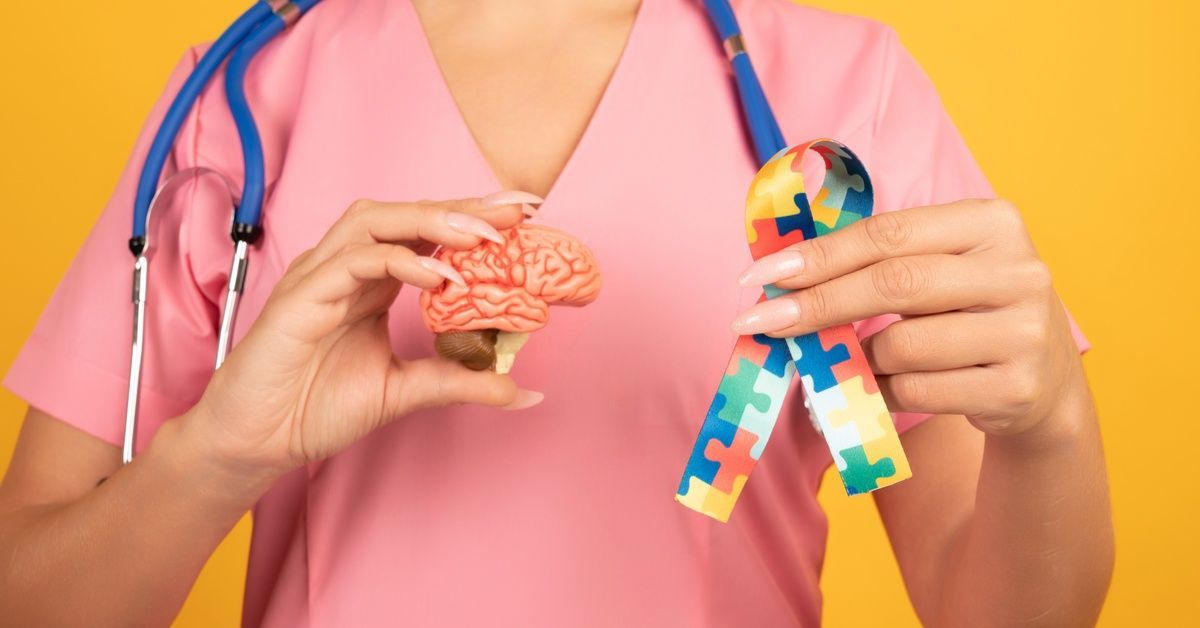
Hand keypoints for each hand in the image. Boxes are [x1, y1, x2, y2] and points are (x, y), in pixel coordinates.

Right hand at [185, 195, 543, 478]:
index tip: (528, 214)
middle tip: (517, 211)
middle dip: (464, 208)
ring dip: (432, 222)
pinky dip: (398, 261)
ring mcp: (321, 276)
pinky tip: (439, 276)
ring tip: (482, 237)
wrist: (255, 442)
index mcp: (373, 281)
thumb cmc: (314, 407)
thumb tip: (524, 391)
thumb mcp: (405, 391)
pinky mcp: (300, 298)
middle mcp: (348, 267)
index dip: (474, 218)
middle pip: (407, 214)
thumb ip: (462, 382)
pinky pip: (351, 263)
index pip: (428, 234)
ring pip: (377, 222)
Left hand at [732, 199, 1085, 437]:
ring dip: (856, 359)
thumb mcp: (938, 271)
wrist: (1043, 381)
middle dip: (816, 305)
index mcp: (992, 223)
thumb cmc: (966, 312)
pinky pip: (917, 392)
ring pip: (902, 346)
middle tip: (759, 323)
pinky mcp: (1018, 389)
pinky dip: (878, 394)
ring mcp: (1025, 332)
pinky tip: (870, 391)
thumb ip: (875, 265)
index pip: (888, 233)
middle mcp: (1018, 271)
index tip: (761, 276)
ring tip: (846, 362)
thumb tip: (779, 283)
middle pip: (893, 284)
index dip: (818, 255)